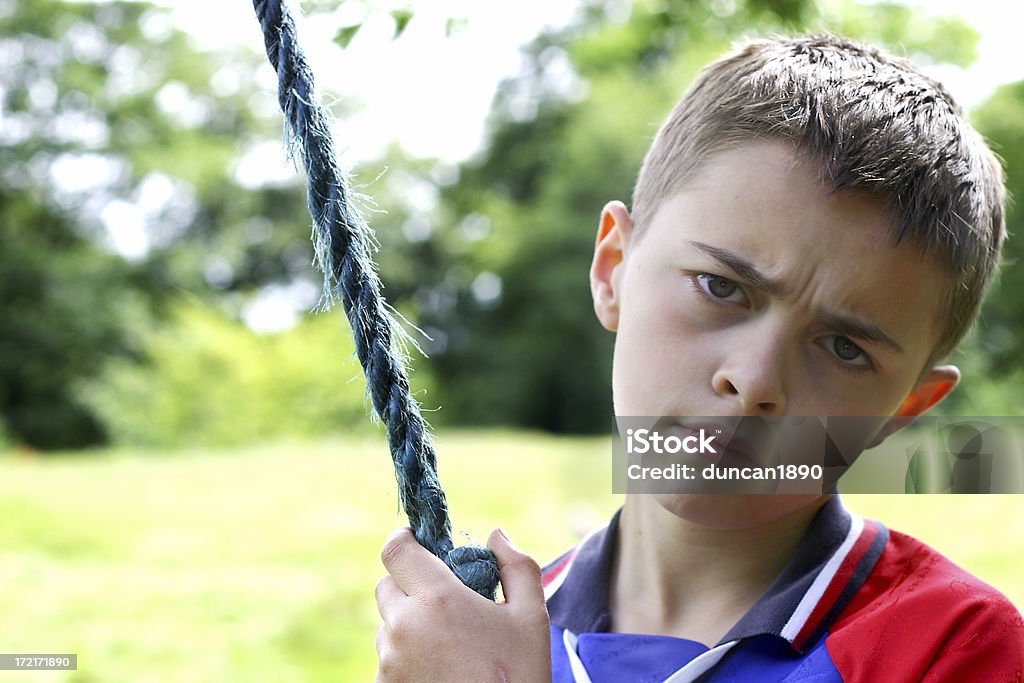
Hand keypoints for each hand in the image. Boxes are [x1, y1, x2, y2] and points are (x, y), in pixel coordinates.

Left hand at [374, 527, 551, 681]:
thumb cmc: (519, 676)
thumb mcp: (532, 618)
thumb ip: (517, 567)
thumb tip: (496, 536)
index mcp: (438, 600)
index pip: (395, 551)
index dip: (404, 540)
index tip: (418, 542)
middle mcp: (404, 627)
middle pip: (387, 586)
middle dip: (411, 584)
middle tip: (445, 600)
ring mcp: (389, 661)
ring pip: (388, 624)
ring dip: (409, 623)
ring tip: (450, 645)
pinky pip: (387, 658)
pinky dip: (406, 656)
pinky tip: (440, 669)